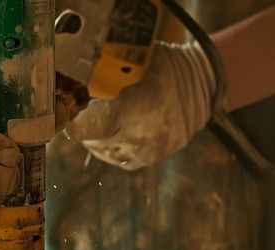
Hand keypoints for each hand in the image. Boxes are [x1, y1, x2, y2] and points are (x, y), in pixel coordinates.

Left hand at [64, 41, 215, 169]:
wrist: (206, 81)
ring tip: (98, 127)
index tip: (68, 114)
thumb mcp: (134, 63)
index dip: (73, 123)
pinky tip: (114, 137)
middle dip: (85, 130)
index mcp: (131, 111)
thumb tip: (73, 80)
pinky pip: (126, 160)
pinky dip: (116, 150)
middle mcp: (141, 136)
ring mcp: (151, 149)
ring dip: (99, 143)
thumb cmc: (165, 66)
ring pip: (110, 155)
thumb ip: (104, 75)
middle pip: (95, 143)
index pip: (86, 129)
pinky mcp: (158, 155)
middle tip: (82, 118)